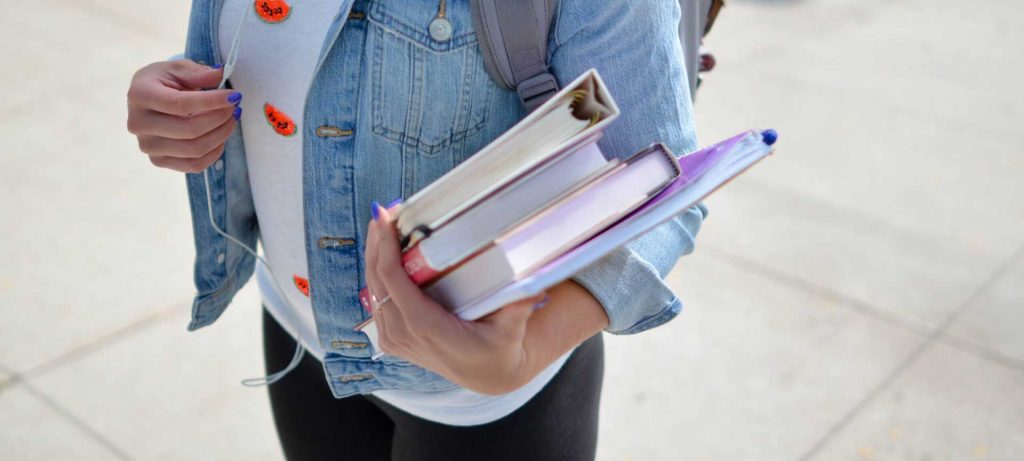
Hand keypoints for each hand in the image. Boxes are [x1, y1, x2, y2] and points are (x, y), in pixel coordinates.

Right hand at [126, 59, 241, 172]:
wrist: (148, 100)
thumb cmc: (163, 81)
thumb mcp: (177, 69)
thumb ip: (198, 72)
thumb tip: (220, 75)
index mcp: (140, 95)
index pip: (180, 103)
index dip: (211, 101)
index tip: (234, 96)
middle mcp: (138, 123)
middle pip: (190, 130)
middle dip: (220, 118)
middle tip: (235, 108)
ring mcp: (147, 146)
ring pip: (194, 150)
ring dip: (221, 135)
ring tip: (231, 120)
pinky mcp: (158, 161)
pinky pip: (194, 165)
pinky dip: (214, 152)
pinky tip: (220, 137)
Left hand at [364, 202, 548, 395]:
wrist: (488, 375)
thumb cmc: (499, 348)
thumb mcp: (512, 330)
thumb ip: (519, 307)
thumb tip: (534, 286)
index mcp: (425, 327)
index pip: (392, 280)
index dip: (385, 246)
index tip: (385, 217)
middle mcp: (403, 334)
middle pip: (376, 279)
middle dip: (377, 242)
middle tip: (383, 211)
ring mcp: (394, 339)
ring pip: (372, 289)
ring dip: (374, 255)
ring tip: (383, 224)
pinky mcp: (392, 339)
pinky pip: (377, 300)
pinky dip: (377, 273)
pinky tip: (384, 251)